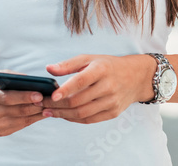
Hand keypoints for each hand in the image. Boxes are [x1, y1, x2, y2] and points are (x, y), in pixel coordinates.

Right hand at [0, 70, 45, 136]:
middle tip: (52, 99)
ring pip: (21, 120)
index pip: (8, 98)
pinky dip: (31, 119)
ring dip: (37, 113)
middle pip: (18, 110)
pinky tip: (41, 112)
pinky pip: (20, 125)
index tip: (40, 94)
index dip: (25, 97)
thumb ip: (17, 79)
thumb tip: (38, 82)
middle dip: (37, 105)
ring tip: (50, 105)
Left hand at [40, 54, 155, 123]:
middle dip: (57, 105)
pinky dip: (74, 119)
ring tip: (48, 112)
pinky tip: (64, 115)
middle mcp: (108, 86)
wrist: (136, 77)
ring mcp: (112, 101)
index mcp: (102, 69)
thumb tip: (49, 69)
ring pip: (82, 113)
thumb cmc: (108, 66)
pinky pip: (89, 120)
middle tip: (42, 104)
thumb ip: (69, 64)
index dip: (65, 90)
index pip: (81, 81)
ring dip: (62, 114)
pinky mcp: (113, 112)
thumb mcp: (90, 59)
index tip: (51, 95)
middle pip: (78, 101)